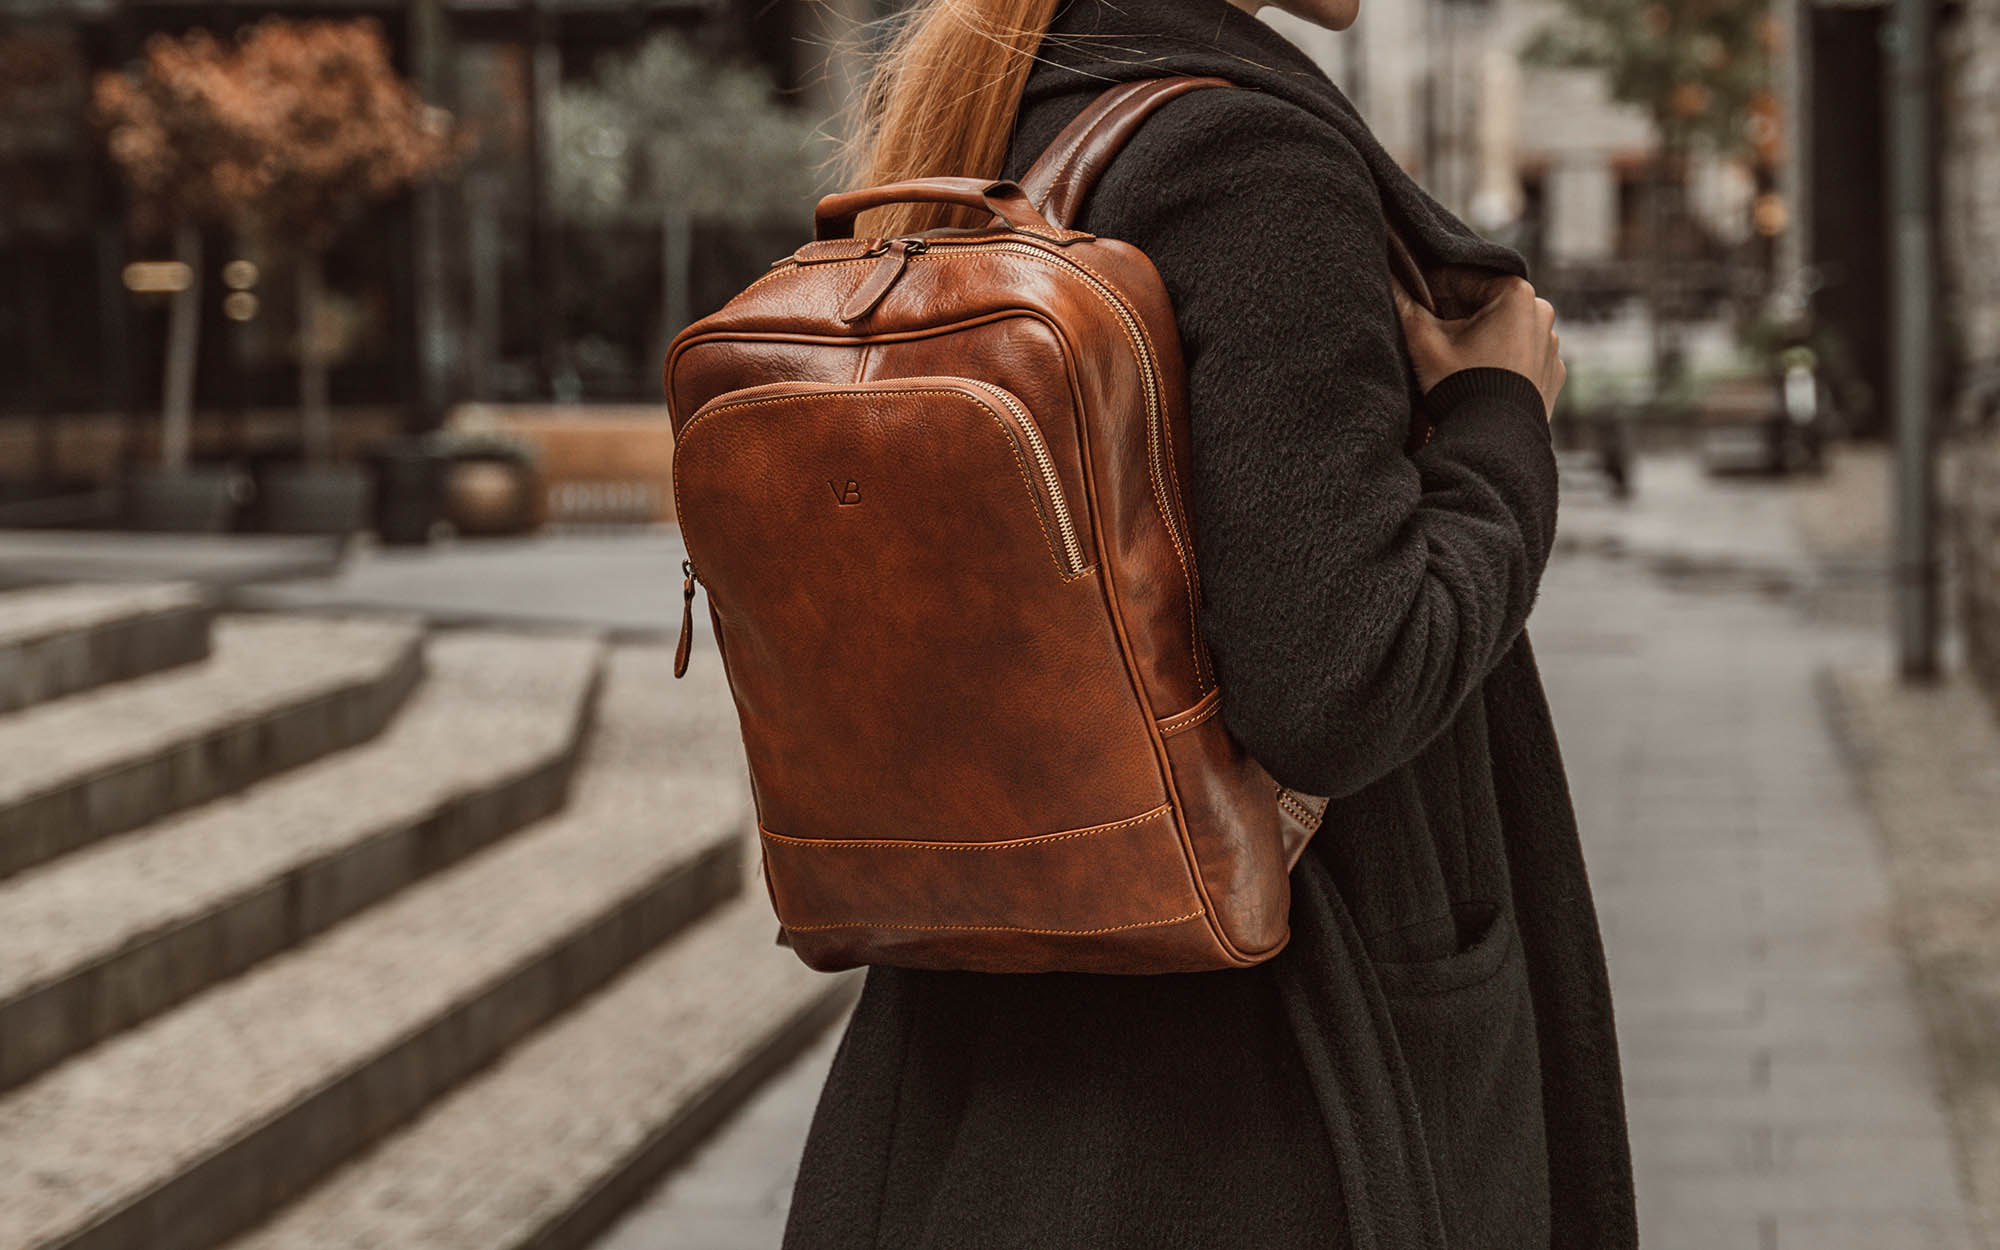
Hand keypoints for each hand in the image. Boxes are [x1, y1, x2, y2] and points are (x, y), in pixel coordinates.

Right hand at [1392, 275, 1564, 419]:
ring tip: (1451, 360)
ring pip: (1503, 330)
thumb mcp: (1424, 341)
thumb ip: (1403, 305)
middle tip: (1428, 334)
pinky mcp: (1551, 374)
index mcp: (1516, 293)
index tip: (1412, 304)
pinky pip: (1520, 356)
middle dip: (1455, 315)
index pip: (1462, 278)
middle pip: (1484, 303)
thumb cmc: (1461, 386)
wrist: (1492, 442)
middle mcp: (1541, 313)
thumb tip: (1385, 278)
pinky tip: (1477, 376)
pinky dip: (1499, 360)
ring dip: (1477, 337)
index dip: (1429, 288)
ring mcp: (1550, 346)